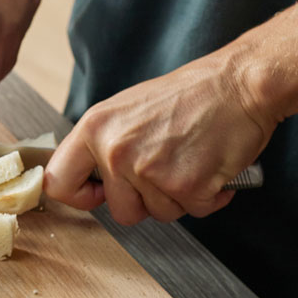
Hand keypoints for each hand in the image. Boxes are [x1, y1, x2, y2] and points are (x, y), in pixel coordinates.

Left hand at [44, 53, 276, 223]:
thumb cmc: (191, 95)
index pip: (57, 181)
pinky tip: (212, 168)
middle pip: (120, 211)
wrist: (240, 83)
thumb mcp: (128, 109)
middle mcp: (115, 150)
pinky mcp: (185, 185)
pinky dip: (208, 197)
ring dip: (179, 197)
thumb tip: (90, 178)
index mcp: (95, 128)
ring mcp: (149, 170)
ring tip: (191, 161)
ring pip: (159, 214)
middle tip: (166, 171)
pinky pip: (193, 211)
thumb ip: (104, 143)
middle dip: (146, 201)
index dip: (79, 196)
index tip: (98, 194)